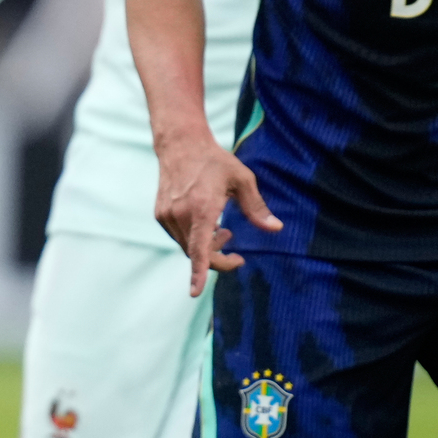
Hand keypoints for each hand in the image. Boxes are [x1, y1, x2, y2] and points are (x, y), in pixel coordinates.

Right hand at [154, 135, 280, 297]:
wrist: (180, 144)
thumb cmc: (214, 161)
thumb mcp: (242, 179)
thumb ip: (257, 207)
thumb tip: (276, 228)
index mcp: (202, 207)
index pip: (199, 248)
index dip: (198, 272)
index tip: (195, 293)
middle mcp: (181, 214)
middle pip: (198, 253)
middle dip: (218, 258)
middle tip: (236, 251)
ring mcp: (167, 215)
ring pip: (188, 247)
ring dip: (206, 247)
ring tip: (224, 230)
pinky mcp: (160, 213)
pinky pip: (179, 237)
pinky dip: (194, 238)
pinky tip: (205, 223)